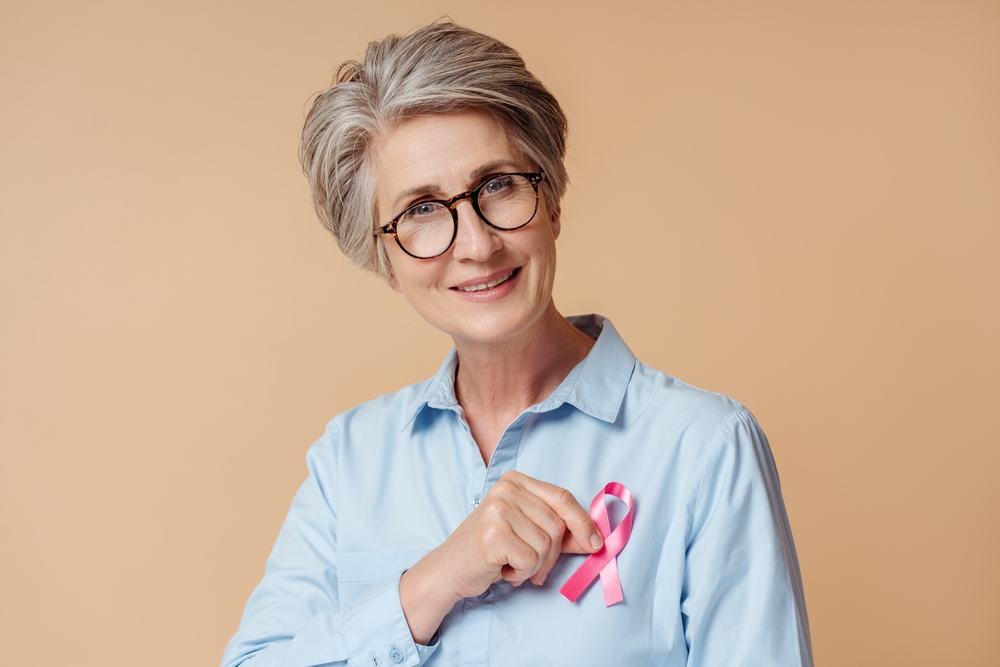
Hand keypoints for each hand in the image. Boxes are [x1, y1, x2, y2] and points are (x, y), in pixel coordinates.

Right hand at [399, 471, 602, 642]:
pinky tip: (503, 569)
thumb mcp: (524, 530)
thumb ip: (558, 530)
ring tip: (511, 564)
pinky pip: (531, 560)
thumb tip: (596, 539)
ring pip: (546, 545)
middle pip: (557, 525)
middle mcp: (506, 490)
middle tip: (532, 566)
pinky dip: (521, 573)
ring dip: (535, 566)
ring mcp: (499, 510)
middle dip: (552, 554)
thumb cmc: (490, 551)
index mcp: (515, 481)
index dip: (583, 522)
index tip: (596, 544)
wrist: (449, 569)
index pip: (562, 497)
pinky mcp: (494, 534)